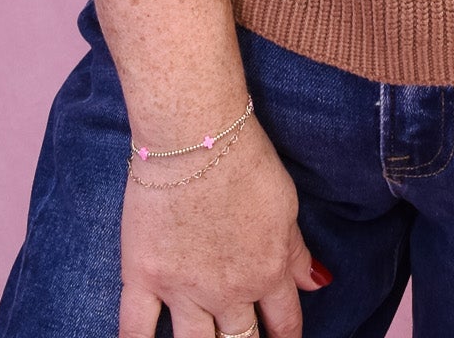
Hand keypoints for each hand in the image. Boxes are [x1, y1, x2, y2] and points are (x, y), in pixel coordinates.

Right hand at [117, 115, 329, 337]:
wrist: (195, 136)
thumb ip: (296, 252)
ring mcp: (183, 290)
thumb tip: (318, 281)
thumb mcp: (285, 204)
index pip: (284, 323)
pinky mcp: (143, 277)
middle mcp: (228, 292)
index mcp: (267, 273)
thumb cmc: (245, 159)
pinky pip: (135, 330)